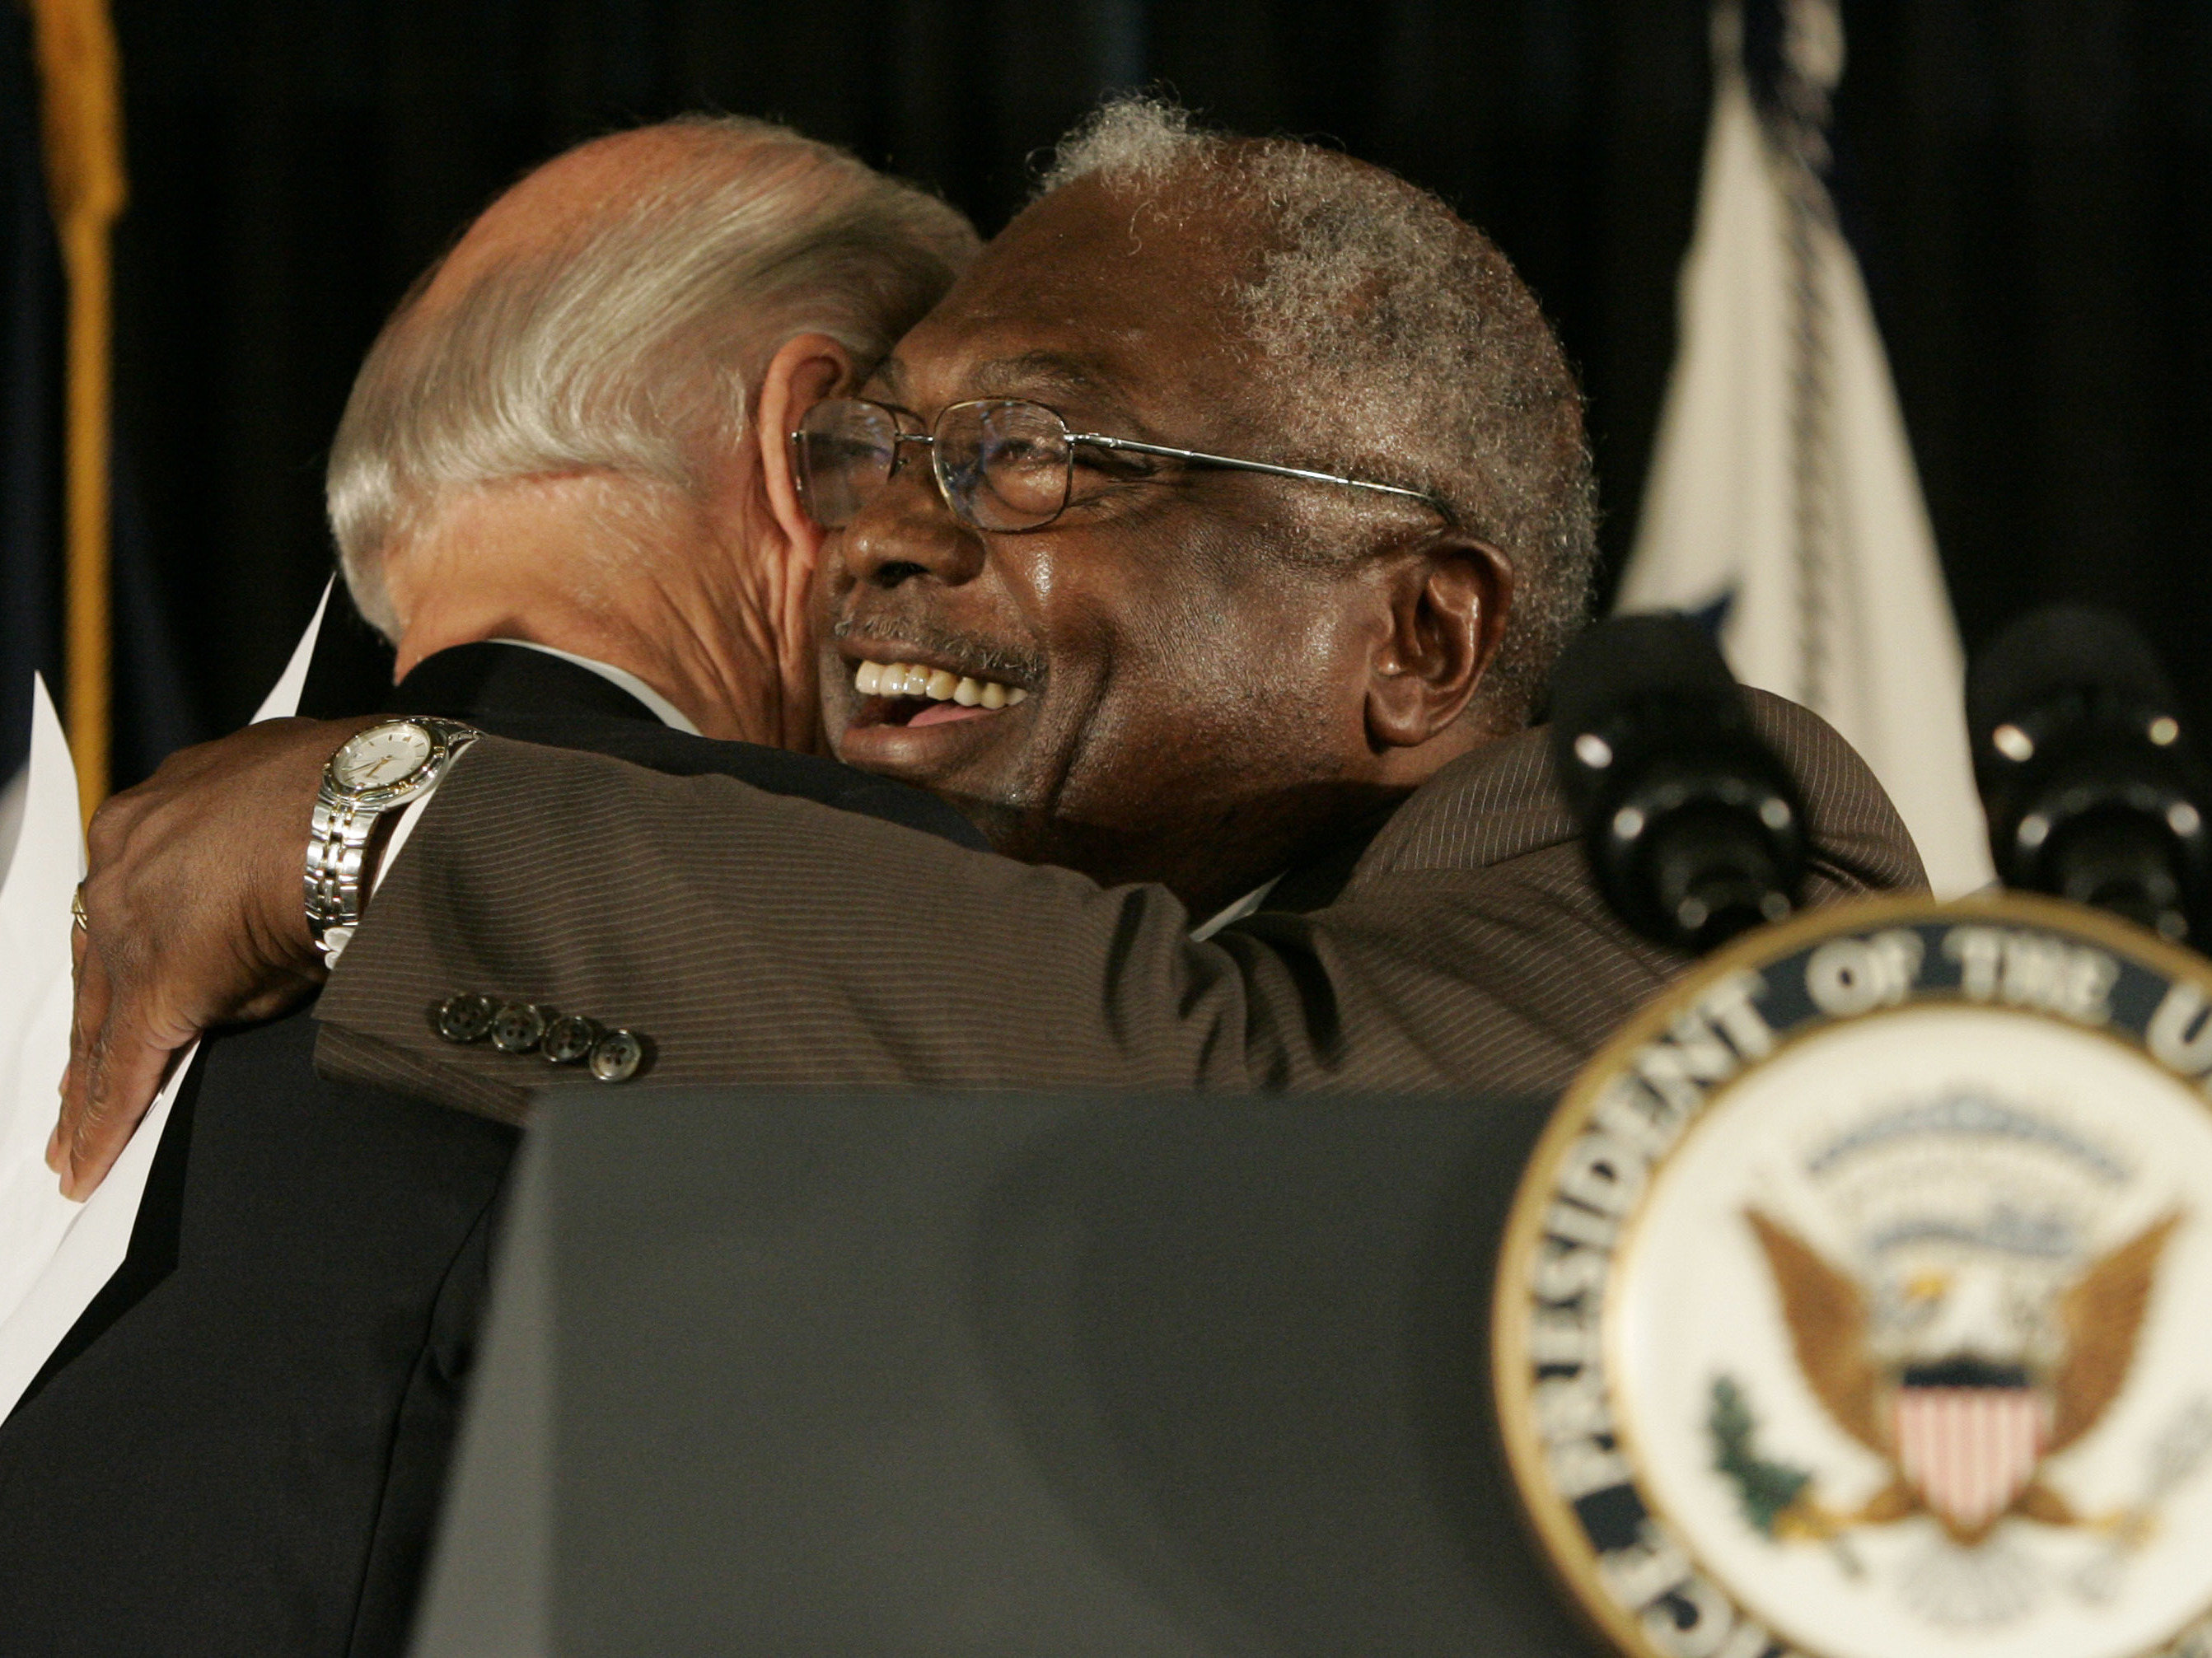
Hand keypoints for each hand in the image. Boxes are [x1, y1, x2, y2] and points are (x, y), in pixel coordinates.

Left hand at [51, 715, 381, 1196]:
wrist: (360, 803)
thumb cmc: (344, 795)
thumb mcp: (279, 826)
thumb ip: (244, 885)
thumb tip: (245, 952)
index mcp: (148, 818)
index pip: (123, 907)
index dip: (119, 960)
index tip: (118, 994)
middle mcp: (120, 865)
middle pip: (96, 970)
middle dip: (88, 1033)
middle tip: (72, 1089)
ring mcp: (130, 926)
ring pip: (97, 1022)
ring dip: (87, 1088)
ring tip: (72, 1145)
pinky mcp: (159, 988)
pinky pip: (122, 1068)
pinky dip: (104, 1122)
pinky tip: (86, 1165)